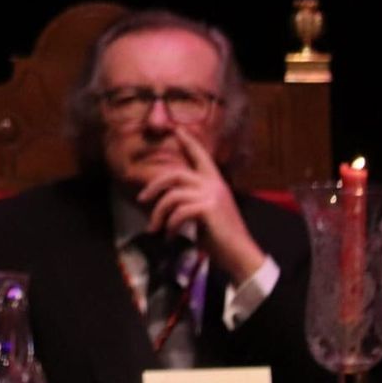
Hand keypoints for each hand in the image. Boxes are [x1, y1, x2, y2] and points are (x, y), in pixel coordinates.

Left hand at [134, 127, 264, 282]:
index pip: (200, 155)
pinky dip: (170, 226)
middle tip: (141, 199)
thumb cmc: (221, 236)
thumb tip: (166, 198)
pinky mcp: (208, 208)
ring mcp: (211, 194)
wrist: (239, 253)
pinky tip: (170, 236)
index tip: (176, 129)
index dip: (188, 141)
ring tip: (155, 229)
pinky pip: (178, 212)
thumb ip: (191, 199)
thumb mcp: (206, 212)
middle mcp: (214, 183)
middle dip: (154, 185)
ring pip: (172, 195)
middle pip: (175, 174)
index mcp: (215, 181)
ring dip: (159, 214)